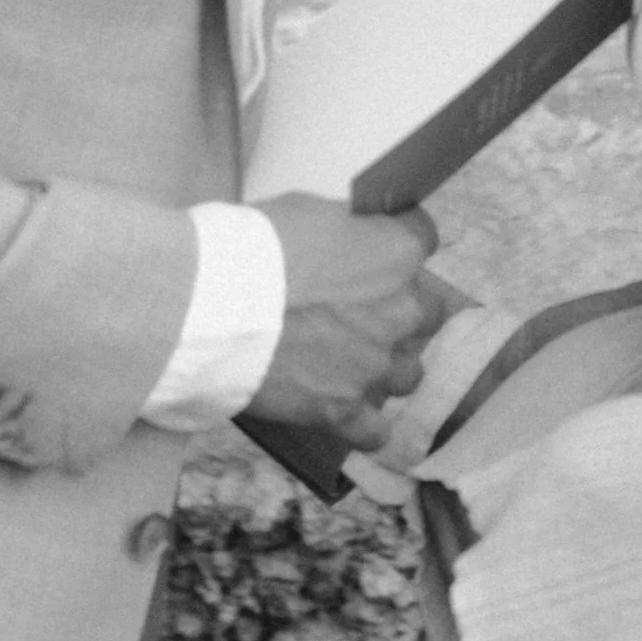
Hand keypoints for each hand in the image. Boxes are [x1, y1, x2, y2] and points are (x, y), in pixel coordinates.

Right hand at [249, 197, 449, 446]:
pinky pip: (376, 431)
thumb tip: (350, 238)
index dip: (395, 245)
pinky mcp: (343, 409)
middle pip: (427, 312)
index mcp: (397, 250)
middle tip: (362, 309)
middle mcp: (401, 309)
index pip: (423, 238)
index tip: (376, 251)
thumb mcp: (310, 209)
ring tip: (352, 362)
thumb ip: (347, 230)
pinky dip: (365, 426)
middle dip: (399, 310)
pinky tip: (350, 414)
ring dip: (386, 367)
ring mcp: (374, 364)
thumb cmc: (256, 247)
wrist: (214, 305)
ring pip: (408, 374)